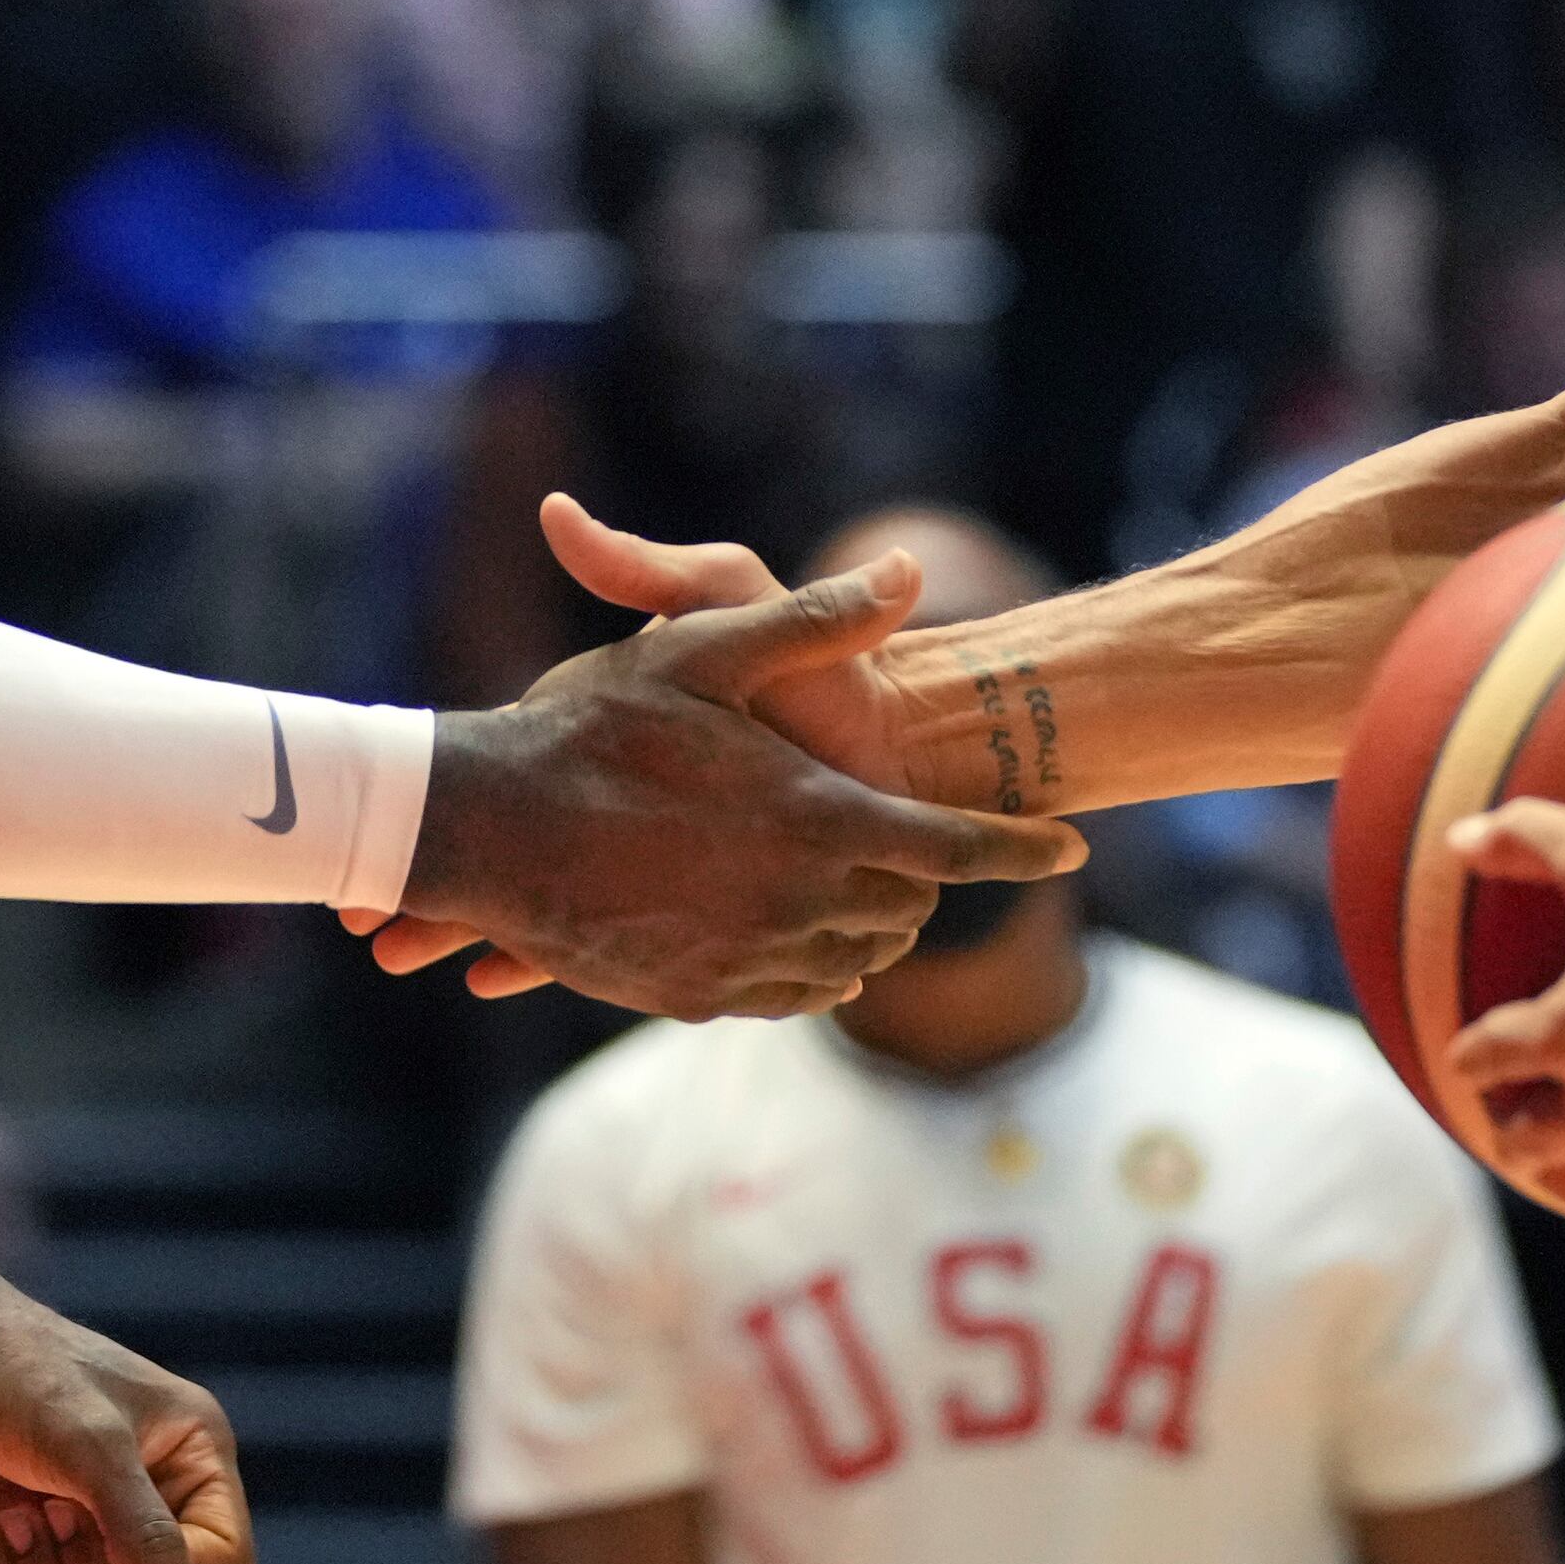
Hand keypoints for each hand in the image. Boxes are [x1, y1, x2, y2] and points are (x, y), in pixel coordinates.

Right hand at [380, 539, 1079, 1019]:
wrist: (489, 828)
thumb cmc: (593, 726)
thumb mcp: (702, 644)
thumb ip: (816, 616)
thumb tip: (910, 567)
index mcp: (816, 818)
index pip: (959, 849)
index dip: (1024, 848)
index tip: (1075, 847)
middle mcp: (798, 902)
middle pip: (908, 909)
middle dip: (923, 878)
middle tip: (911, 841)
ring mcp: (748, 959)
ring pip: (856, 960)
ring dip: (870, 924)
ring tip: (852, 880)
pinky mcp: (699, 996)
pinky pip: (791, 994)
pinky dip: (812, 965)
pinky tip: (788, 926)